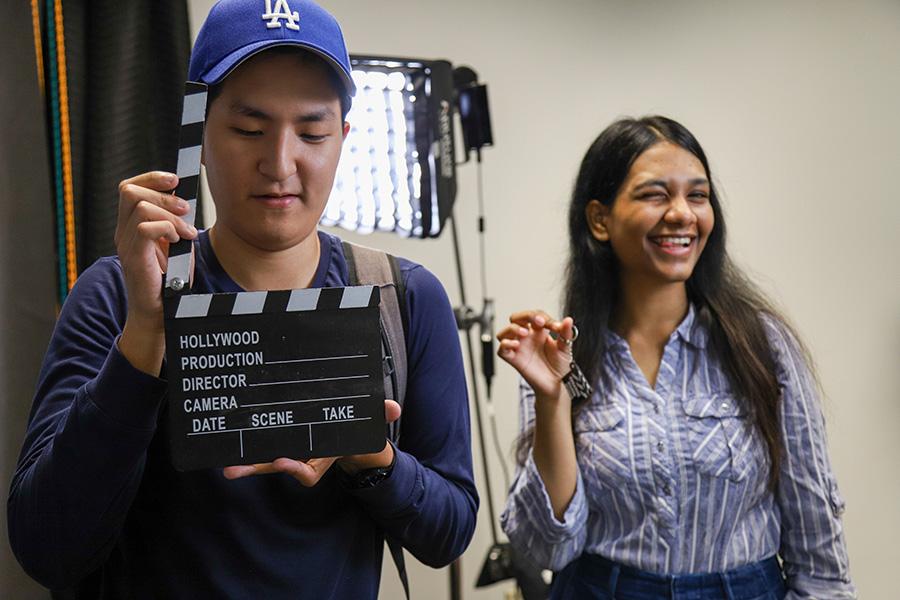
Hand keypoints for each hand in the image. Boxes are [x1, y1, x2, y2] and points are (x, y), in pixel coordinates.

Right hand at [114, 171, 196, 373]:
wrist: (159, 314)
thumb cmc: (170, 282)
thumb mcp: (178, 246)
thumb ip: (177, 224)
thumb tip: (187, 203)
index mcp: (131, 226)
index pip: (130, 188)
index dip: (151, 178)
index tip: (174, 180)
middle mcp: (124, 232)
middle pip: (129, 190)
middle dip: (162, 193)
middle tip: (185, 208)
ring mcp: (126, 244)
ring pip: (139, 206)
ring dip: (170, 214)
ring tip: (186, 232)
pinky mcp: (134, 258)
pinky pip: (144, 229)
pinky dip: (167, 229)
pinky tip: (179, 241)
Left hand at [223, 399, 401, 486]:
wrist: (349, 433)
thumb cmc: (358, 426)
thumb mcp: (371, 421)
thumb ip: (381, 414)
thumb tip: (393, 409)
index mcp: (323, 456)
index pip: (307, 472)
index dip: (295, 469)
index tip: (282, 462)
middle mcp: (304, 456)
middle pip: (277, 466)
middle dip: (256, 468)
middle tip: (232, 470)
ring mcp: (291, 449)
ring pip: (265, 458)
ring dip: (245, 462)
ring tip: (224, 466)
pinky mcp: (281, 438)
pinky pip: (262, 444)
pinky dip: (247, 445)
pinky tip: (227, 441)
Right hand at [497, 310, 576, 399]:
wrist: (558, 385)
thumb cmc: (560, 366)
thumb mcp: (565, 347)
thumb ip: (565, 333)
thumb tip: (568, 320)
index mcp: (539, 332)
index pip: (536, 316)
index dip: (545, 318)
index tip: (557, 327)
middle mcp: (527, 338)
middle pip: (516, 318)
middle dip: (525, 316)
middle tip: (539, 322)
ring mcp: (519, 348)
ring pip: (503, 333)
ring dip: (512, 329)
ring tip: (525, 333)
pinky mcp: (514, 360)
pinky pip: (501, 350)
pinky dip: (506, 344)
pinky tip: (517, 345)